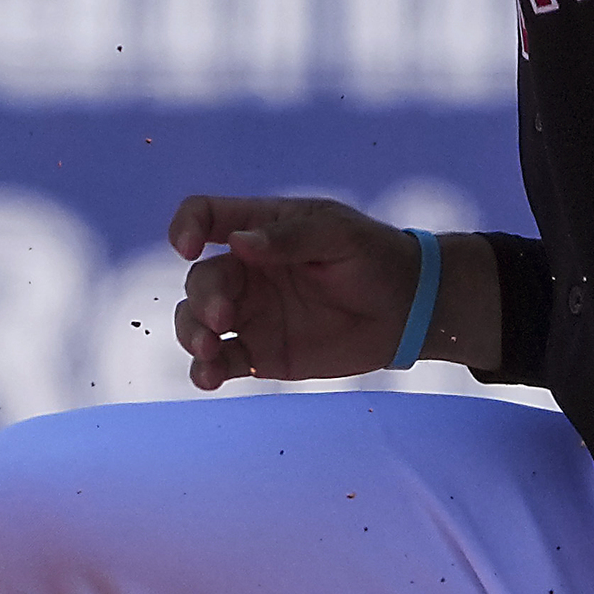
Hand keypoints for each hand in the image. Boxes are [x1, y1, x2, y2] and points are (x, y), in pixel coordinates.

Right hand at [167, 196, 423, 388]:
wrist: (408, 311)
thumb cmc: (375, 259)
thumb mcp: (340, 236)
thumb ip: (291, 237)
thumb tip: (238, 243)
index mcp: (260, 231)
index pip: (206, 217)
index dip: (186, 227)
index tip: (187, 248)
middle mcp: (246, 272)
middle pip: (200, 279)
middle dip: (203, 298)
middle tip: (225, 317)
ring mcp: (250, 313)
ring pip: (197, 321)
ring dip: (192, 333)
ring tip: (208, 350)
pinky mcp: (261, 353)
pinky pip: (220, 361)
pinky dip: (205, 369)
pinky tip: (208, 377)